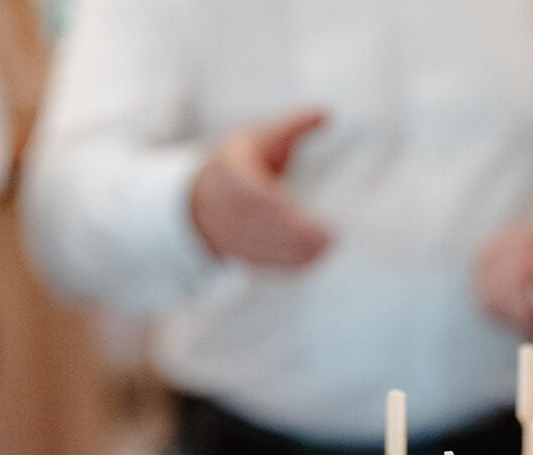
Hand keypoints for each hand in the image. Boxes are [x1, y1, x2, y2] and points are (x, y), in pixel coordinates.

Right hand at [190, 107, 332, 268]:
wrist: (203, 201)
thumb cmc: (240, 164)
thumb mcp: (260, 137)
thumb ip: (293, 126)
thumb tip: (327, 113)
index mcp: (232, 175)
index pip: (249, 194)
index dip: (272, 205)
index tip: (296, 205)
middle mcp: (228, 210)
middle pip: (261, 227)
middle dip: (294, 235)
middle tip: (329, 235)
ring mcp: (235, 237)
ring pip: (265, 250)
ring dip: (297, 252)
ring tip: (328, 245)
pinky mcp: (247, 256)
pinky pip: (269, 264)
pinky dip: (292, 263)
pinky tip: (316, 255)